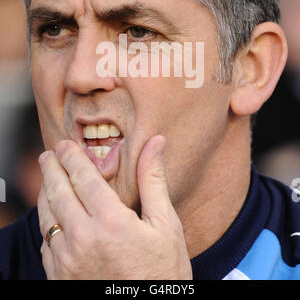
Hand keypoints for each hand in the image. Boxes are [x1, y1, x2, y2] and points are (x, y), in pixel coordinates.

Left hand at [37, 135, 192, 279]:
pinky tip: (53, 214)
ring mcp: (67, 261)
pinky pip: (45, 242)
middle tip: (49, 154)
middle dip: (52, 168)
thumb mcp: (165, 225)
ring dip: (45, 192)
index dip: (72, 157)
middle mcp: (83, 239)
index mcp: (111, 222)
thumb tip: (155, 142)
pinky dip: (46, 222)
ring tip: (47, 178)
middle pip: (58, 192)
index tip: (65, 144)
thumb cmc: (163, 272)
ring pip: (46, 216)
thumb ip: (153, 180)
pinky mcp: (59, 278)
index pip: (83, 177)